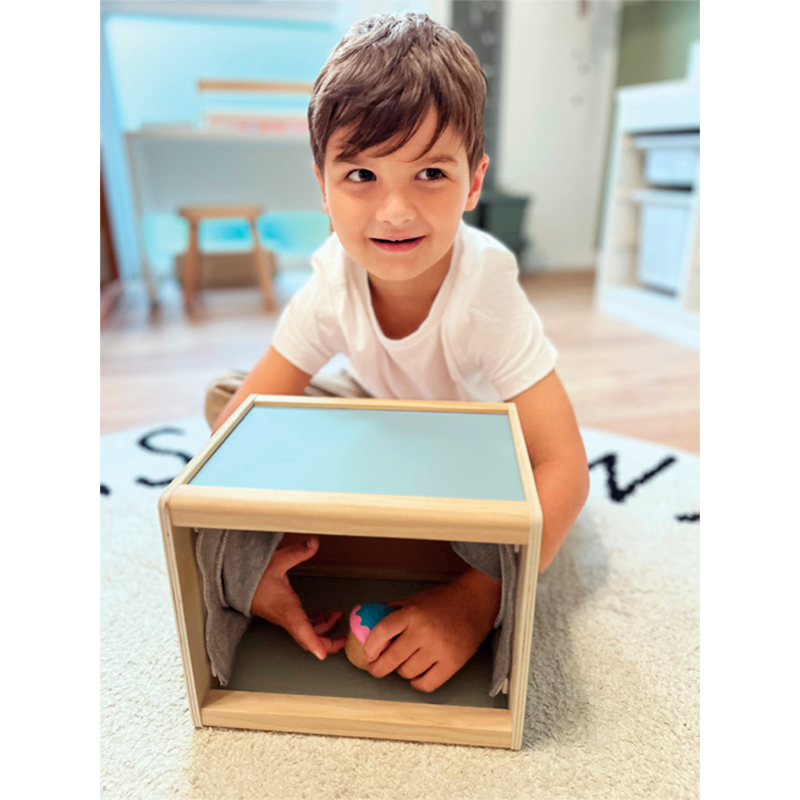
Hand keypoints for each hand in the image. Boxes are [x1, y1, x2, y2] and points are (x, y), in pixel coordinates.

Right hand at [250, 534, 346, 659]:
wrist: (235, 582)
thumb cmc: (253, 576)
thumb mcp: (278, 561)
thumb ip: (298, 553)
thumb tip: (313, 544)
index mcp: (286, 608)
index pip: (301, 629)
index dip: (313, 643)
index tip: (323, 654)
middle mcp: (286, 617)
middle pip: (308, 638)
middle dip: (327, 642)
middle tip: (344, 639)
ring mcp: (285, 618)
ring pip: (306, 633)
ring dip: (324, 630)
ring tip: (338, 618)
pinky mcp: (284, 615)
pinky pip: (303, 626)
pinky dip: (316, 624)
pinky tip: (325, 615)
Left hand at [363, 569, 500, 691]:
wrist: (474, 602)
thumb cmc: (442, 601)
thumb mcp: (414, 600)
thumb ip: (391, 611)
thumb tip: (365, 619)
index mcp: (412, 613)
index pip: (382, 632)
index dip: (370, 646)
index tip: (368, 654)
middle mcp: (424, 631)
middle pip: (392, 658)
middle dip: (379, 667)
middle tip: (376, 668)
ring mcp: (439, 648)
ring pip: (408, 672)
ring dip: (402, 671)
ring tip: (405, 664)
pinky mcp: (452, 663)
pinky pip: (427, 684)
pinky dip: (418, 683)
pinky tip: (417, 675)